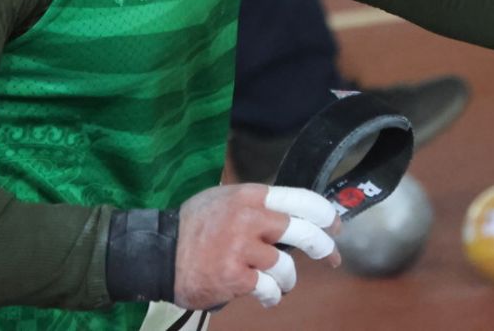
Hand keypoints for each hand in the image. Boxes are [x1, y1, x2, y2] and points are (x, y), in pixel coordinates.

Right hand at [173, 184, 340, 310]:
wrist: (159, 254)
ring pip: (286, 266)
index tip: (335, 224)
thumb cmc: (193, 227)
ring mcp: (242, 249)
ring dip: (287, 279)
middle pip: (303, 232)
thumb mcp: (223, 199)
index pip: (300, 198)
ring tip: (278, 282)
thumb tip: (290, 214)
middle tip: (332, 257)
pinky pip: (269, 289)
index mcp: (249, 196)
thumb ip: (255, 205)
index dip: (324, 213)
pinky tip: (266, 296)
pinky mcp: (236, 277)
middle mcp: (249, 219)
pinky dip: (271, 296)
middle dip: (324, 247)